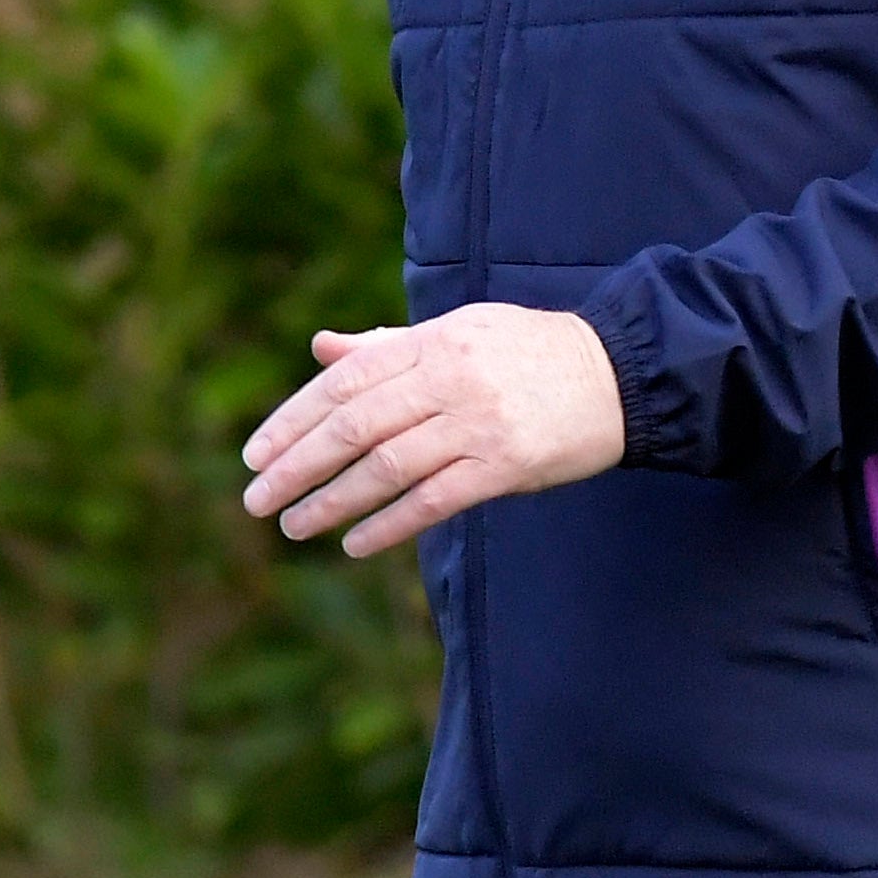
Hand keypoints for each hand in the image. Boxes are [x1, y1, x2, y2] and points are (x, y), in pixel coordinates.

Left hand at [238, 307, 627, 558]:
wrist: (622, 373)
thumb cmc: (531, 354)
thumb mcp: (460, 333)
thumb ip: (390, 346)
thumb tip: (321, 350)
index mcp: (434, 341)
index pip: (344, 381)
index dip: (292, 419)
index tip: (256, 455)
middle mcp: (451, 379)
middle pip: (354, 426)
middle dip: (296, 466)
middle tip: (256, 500)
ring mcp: (479, 423)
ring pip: (386, 467)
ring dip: (331, 501)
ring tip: (294, 527)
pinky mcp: (507, 465)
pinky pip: (433, 500)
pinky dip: (387, 524)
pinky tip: (354, 543)